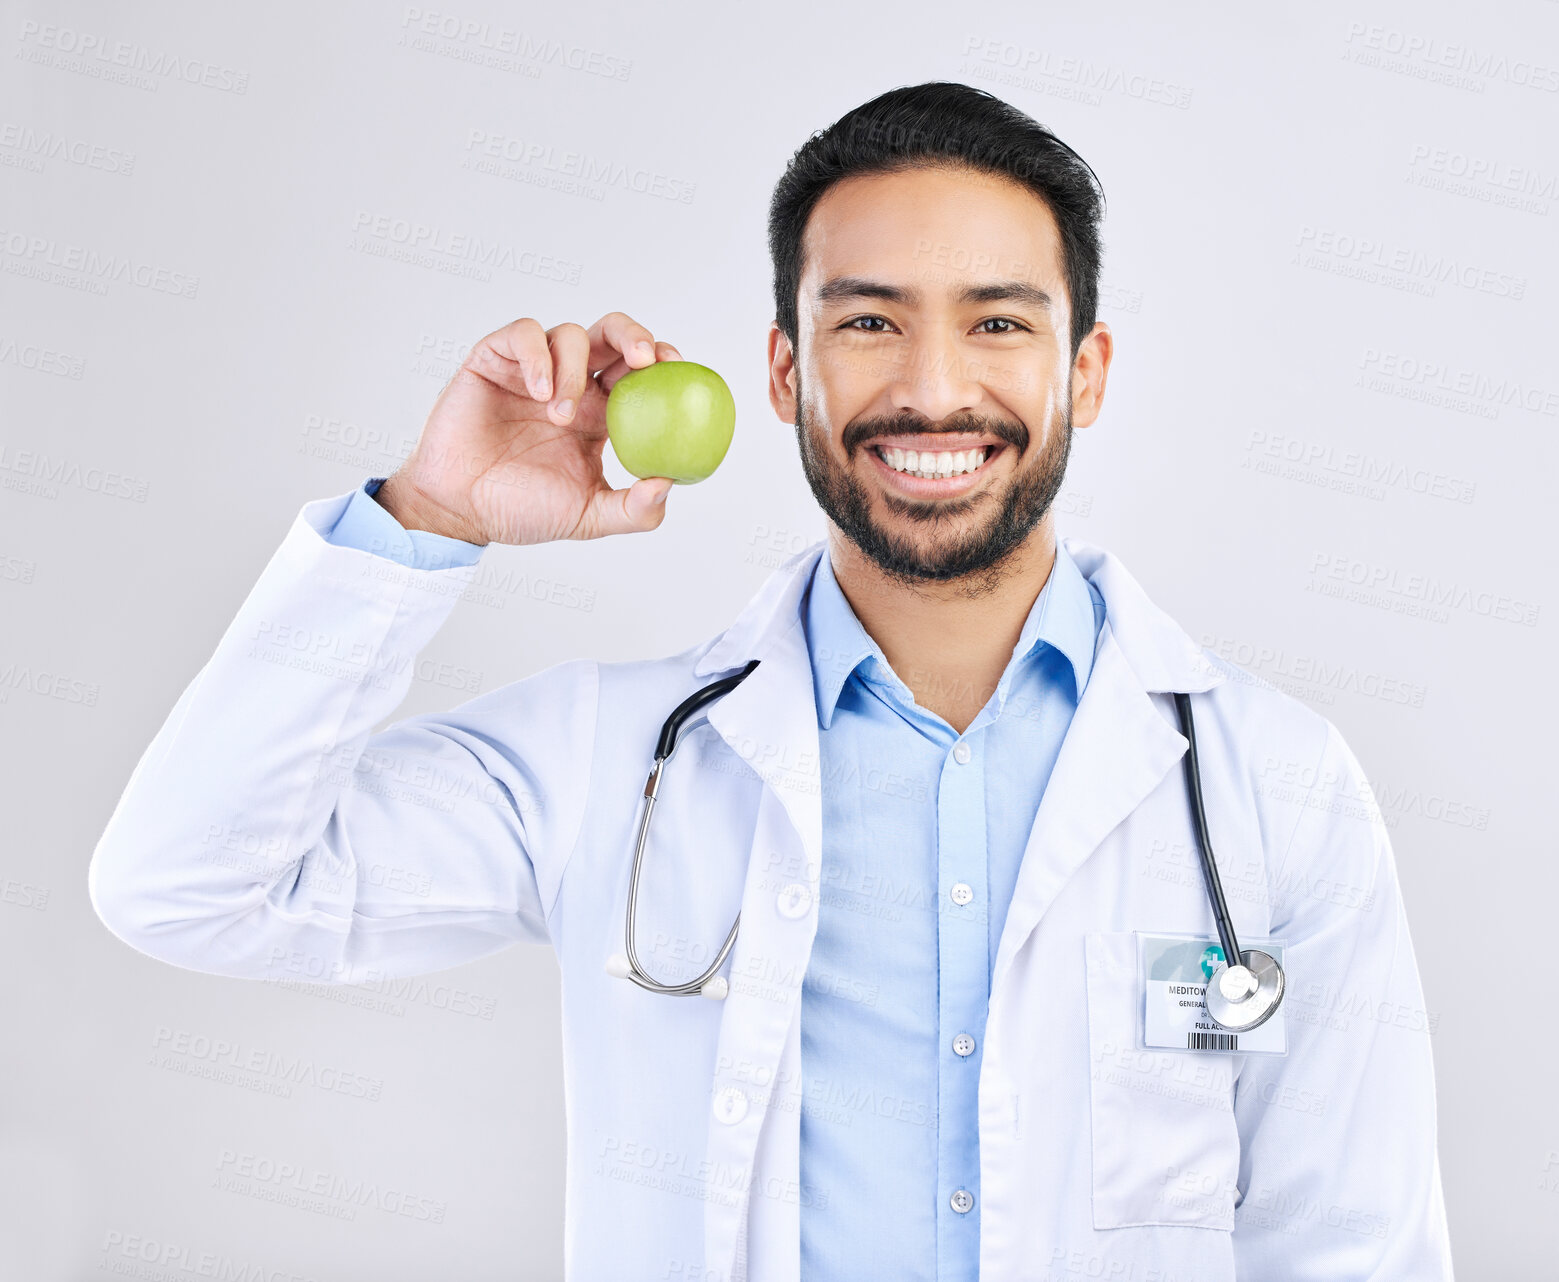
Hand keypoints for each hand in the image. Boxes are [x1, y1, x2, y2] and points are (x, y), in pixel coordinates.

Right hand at [376, 312, 682, 545]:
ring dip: (575, 370)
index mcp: (600, 415)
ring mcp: (533, 370)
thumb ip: (634, 510)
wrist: (460, 510)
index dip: (660, 360)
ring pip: (569, 335)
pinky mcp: (495, 361)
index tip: (675, 368)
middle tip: (643, 359)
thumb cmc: (521, 510)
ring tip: (560, 415)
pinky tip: (538, 390)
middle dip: (633, 335)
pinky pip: (523, 335)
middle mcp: (571, 384)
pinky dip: (538, 356)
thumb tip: (669, 483)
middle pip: (611, 336)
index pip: (638, 373)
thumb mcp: (588, 517)